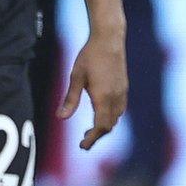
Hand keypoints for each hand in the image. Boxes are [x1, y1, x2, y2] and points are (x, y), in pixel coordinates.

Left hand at [60, 32, 127, 149]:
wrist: (109, 39)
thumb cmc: (89, 56)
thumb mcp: (76, 77)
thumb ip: (70, 99)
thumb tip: (60, 118)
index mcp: (103, 97)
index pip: (100, 127)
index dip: (92, 139)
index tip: (82, 146)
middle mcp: (116, 98)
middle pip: (109, 125)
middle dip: (97, 135)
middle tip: (83, 141)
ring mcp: (122, 93)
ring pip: (115, 118)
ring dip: (104, 127)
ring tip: (89, 129)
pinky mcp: (124, 88)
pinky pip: (119, 109)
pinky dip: (110, 117)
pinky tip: (100, 113)